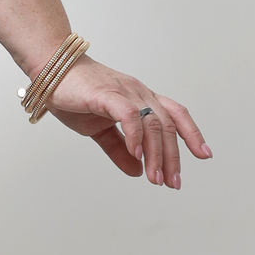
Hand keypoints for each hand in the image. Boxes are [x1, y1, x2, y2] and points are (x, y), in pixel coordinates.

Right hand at [45, 55, 210, 187]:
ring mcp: (126, 92)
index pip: (175, 115)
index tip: (204, 155)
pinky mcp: (108, 95)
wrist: (51, 72)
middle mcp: (139, 94)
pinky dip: (136, 136)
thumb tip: (137, 170)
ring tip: (155, 178)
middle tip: (172, 182)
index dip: (192, 134)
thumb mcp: (99, 130)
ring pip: (152, 124)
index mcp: (141, 99)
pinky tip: (137, 156)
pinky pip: (129, 116)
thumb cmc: (74, 95)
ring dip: (156, 154)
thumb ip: (119, 149)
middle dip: (172, 157)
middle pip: (167, 126)